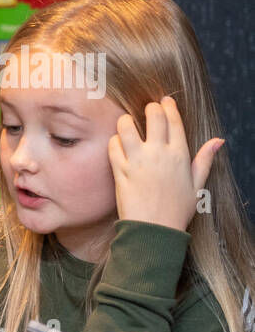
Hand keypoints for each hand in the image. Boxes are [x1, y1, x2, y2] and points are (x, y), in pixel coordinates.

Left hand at [108, 97, 223, 231]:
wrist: (154, 230)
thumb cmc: (177, 210)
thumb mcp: (197, 185)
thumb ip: (205, 160)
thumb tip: (218, 140)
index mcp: (180, 155)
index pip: (174, 121)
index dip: (168, 107)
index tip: (164, 101)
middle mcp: (159, 154)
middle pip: (153, 117)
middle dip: (149, 108)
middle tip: (146, 109)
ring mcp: (138, 161)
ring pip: (127, 127)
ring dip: (126, 121)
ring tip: (128, 123)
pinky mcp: (120, 171)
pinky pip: (113, 146)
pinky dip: (114, 141)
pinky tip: (117, 143)